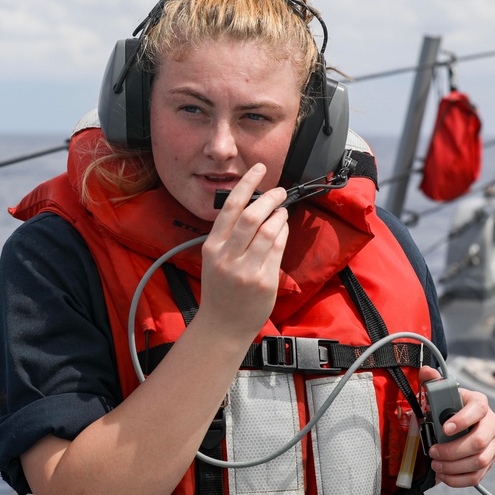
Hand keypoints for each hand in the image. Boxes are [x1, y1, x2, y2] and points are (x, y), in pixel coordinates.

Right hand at [197, 163, 288, 341]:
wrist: (222, 326)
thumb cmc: (220, 290)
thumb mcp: (214, 260)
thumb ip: (228, 236)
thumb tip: (254, 206)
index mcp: (212, 247)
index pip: (230, 208)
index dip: (247, 184)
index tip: (259, 169)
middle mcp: (227, 257)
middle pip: (252, 217)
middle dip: (270, 198)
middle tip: (280, 191)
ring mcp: (246, 270)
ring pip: (269, 231)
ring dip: (279, 215)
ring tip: (282, 210)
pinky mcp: (264, 281)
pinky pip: (278, 249)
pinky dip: (283, 233)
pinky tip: (282, 228)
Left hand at [419, 365, 494, 486]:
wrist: (456, 420)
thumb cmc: (447, 406)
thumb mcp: (439, 392)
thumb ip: (432, 381)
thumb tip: (425, 371)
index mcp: (480, 403)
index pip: (478, 410)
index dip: (462, 420)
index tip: (444, 428)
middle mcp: (491, 424)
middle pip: (480, 442)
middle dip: (453, 450)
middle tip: (433, 452)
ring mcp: (493, 444)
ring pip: (480, 461)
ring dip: (454, 467)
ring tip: (436, 465)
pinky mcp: (489, 461)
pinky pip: (478, 476)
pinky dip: (459, 480)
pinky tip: (444, 476)